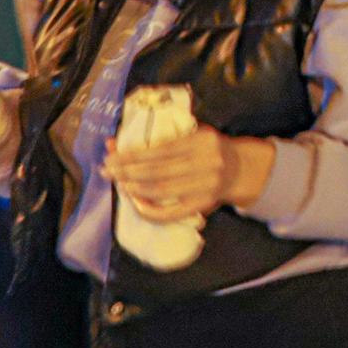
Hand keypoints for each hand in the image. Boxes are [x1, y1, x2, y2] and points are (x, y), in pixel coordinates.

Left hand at [104, 126, 271, 221]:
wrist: (240, 169)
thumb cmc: (209, 149)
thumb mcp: (196, 135)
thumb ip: (165, 139)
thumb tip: (118, 142)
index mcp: (202, 140)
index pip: (160, 149)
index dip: (133, 155)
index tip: (112, 156)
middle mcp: (206, 162)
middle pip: (158, 170)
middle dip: (128, 171)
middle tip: (107, 170)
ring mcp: (206, 185)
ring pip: (161, 189)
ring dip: (135, 187)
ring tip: (118, 183)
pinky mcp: (203, 204)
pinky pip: (171, 212)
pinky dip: (150, 209)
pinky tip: (135, 202)